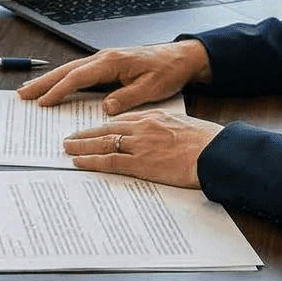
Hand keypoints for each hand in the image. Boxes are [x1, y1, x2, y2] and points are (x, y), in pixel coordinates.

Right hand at [17, 39, 210, 111]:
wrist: (181, 58)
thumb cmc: (168, 71)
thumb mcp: (152, 88)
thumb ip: (127, 98)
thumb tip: (105, 109)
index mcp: (112, 62)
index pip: (79, 77)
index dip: (59, 89)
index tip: (43, 101)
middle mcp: (104, 58)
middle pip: (67, 70)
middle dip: (43, 82)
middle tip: (23, 94)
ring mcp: (105, 60)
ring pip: (71, 70)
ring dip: (50, 80)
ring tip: (31, 90)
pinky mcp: (108, 65)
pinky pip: (80, 72)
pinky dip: (64, 79)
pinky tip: (56, 87)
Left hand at [62, 110, 224, 188]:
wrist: (214, 152)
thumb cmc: (205, 141)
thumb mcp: (181, 125)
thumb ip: (162, 126)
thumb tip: (156, 133)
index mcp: (152, 117)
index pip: (120, 120)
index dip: (102, 125)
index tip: (91, 129)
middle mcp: (142, 128)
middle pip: (105, 129)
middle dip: (85, 133)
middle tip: (69, 136)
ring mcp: (140, 145)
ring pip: (103, 143)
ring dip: (82, 145)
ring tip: (67, 147)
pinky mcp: (141, 163)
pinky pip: (109, 161)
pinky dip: (91, 160)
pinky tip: (79, 161)